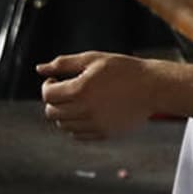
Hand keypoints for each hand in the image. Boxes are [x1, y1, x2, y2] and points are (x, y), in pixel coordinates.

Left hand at [39, 51, 155, 140]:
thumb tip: (40, 68)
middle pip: (52, 112)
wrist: (152, 88)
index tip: (56, 81)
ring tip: (78, 101)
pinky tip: (87, 111)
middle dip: (54, 101)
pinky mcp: (104, 134)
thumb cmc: (124, 70)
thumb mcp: (92, 59)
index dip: (48, 86)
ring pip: (63, 126)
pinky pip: (78, 135)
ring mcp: (95, 125)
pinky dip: (76, 125)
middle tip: (65, 90)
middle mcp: (85, 110)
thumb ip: (63, 63)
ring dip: (64, 114)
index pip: (47, 95)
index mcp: (80, 90)